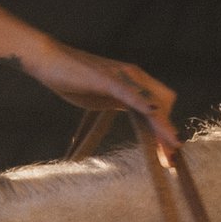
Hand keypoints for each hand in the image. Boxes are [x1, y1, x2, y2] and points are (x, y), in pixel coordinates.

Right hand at [19, 41, 177, 146]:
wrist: (49, 61)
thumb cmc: (72, 79)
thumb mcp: (102, 98)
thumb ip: (121, 104)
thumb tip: (137, 115)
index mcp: (132, 83)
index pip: (158, 108)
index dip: (165, 131)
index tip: (168, 155)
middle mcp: (133, 77)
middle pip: (162, 107)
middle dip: (168, 134)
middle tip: (171, 160)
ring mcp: (122, 76)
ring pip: (151, 102)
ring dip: (162, 126)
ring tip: (171, 147)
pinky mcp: (108, 78)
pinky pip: (129, 93)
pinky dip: (143, 104)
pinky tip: (153, 113)